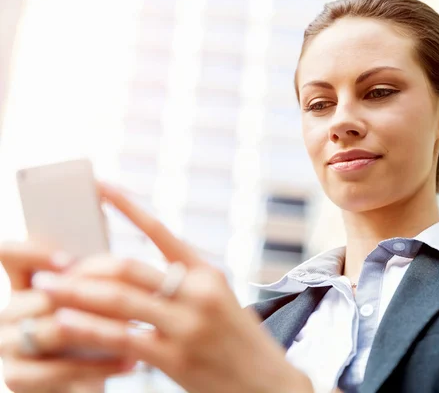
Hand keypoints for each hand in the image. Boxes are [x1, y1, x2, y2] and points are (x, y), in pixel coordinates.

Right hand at [0, 242, 133, 392]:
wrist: (82, 377)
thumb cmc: (93, 328)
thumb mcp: (92, 300)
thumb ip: (93, 279)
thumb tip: (125, 265)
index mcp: (24, 284)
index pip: (10, 253)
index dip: (35, 251)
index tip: (70, 261)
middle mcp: (8, 312)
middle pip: (46, 295)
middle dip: (93, 294)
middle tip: (133, 295)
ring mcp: (7, 345)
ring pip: (56, 330)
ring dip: (104, 328)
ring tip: (138, 326)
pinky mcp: (15, 378)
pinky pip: (59, 369)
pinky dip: (100, 365)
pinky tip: (130, 360)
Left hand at [37, 183, 313, 392]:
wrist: (271, 385)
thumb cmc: (241, 343)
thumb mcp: (220, 301)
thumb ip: (183, 284)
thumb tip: (134, 276)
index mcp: (208, 273)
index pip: (161, 229)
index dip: (127, 206)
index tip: (100, 187)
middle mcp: (198, 293)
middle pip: (129, 268)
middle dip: (85, 266)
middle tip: (52, 266)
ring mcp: (187, 325)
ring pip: (120, 301)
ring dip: (76, 293)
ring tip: (46, 287)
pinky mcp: (177, 359)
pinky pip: (123, 339)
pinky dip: (89, 331)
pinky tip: (65, 323)